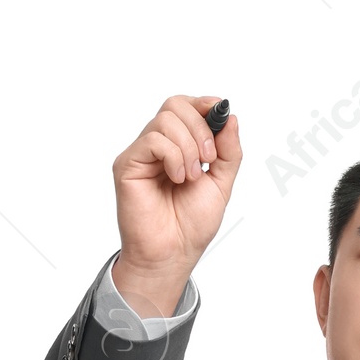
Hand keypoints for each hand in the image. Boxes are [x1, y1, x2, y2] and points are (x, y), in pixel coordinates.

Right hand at [111, 92, 240, 313]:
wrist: (173, 255)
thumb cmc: (191, 226)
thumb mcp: (221, 184)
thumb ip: (228, 152)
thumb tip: (230, 118)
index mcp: (179, 146)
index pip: (186, 107)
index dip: (203, 104)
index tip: (220, 111)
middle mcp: (158, 145)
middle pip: (175, 105)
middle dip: (199, 127)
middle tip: (207, 158)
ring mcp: (142, 154)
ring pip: (165, 120)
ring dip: (187, 147)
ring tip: (191, 178)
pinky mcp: (128, 164)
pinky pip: (153, 140)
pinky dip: (173, 156)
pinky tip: (177, 179)